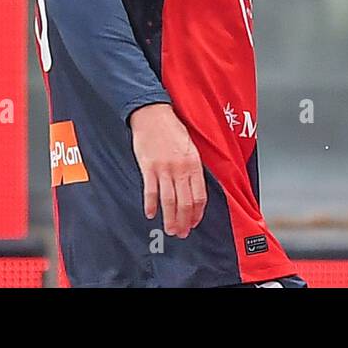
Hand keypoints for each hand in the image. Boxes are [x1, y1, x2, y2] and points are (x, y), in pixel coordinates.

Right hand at [129, 103, 206, 236]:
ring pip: (169, 201)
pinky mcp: (148, 167)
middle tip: (181, 233)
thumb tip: (193, 188)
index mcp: (193, 164)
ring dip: (170, 219)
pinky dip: (151, 205)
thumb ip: (192, 168)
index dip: (197, 213)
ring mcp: (164, 169)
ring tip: (169, 229)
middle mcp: (181, 168)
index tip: (194, 223)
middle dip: (184, 221)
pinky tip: (151, 214)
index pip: (199, 195)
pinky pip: (151, 191)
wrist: (153, 114)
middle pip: (185, 202)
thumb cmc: (172, 129)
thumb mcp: (190, 147)